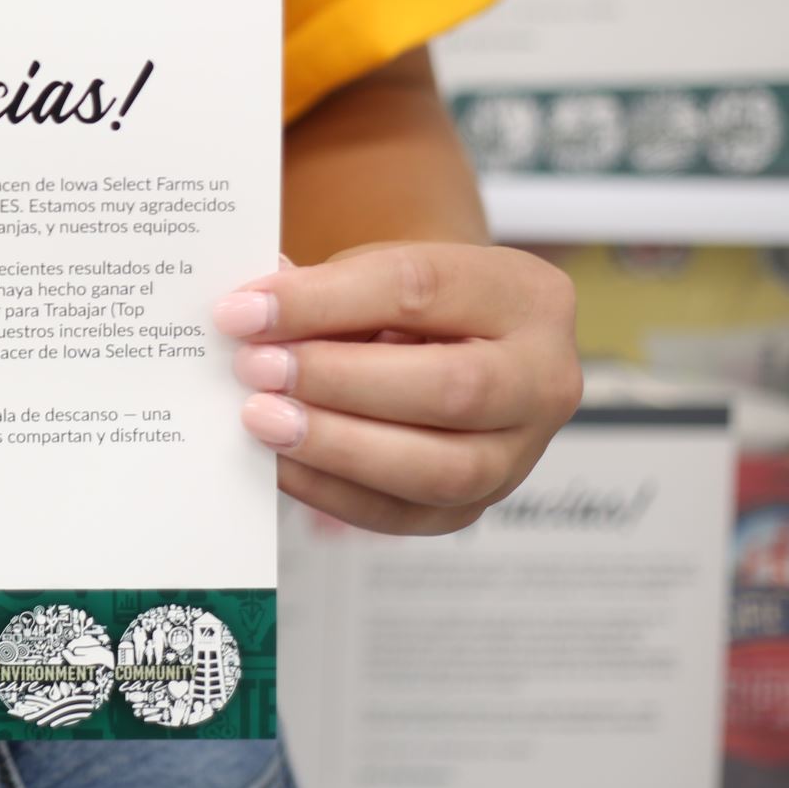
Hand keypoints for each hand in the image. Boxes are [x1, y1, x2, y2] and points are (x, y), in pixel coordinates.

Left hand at [214, 244, 580, 534]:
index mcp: (527, 296)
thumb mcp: (380, 271)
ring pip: (441, 468)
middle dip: (340, 380)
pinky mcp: (474, 510)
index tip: (244, 311)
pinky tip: (277, 462)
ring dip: (338, 445)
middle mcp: (544, 380)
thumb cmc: (410, 303)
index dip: (324, 301)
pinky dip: (331, 491)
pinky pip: (404, 516)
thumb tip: (250, 313)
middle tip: (256, 369)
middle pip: (454, 388)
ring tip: (262, 419)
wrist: (450, 345)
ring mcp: (519, 456)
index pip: (422, 290)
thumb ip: (324, 289)